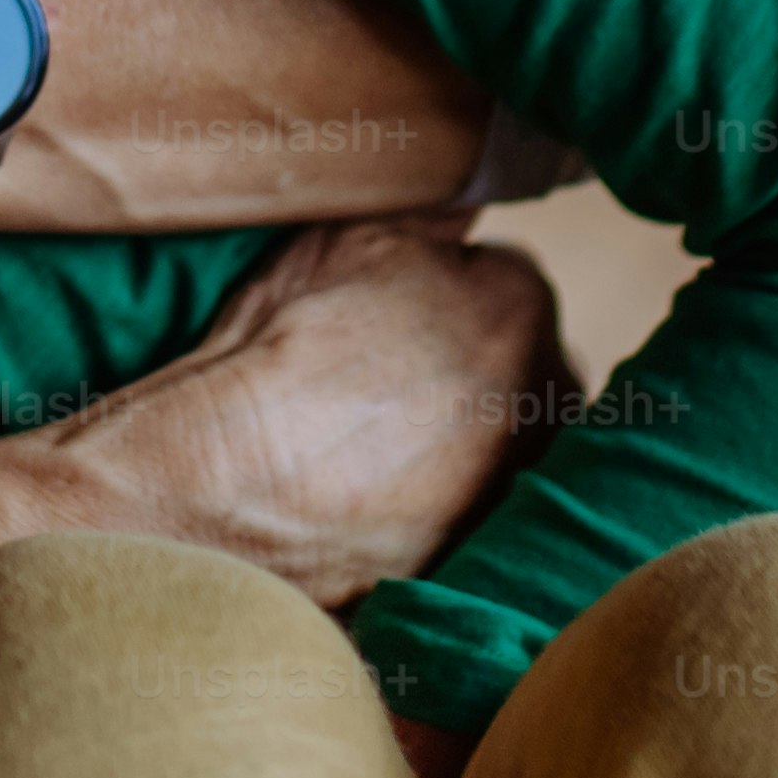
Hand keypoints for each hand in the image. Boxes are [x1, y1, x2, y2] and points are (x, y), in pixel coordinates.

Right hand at [36, 213, 570, 611]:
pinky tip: (382, 505)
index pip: (498, 281)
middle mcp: (548, 394)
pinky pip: (477, 516)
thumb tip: (459, 223)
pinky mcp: (487, 554)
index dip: (439, 297)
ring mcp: (523, 483)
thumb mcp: (340, 243)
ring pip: (508, 444)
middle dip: (473, 371)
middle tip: (388, 389)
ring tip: (380, 454)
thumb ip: (422, 227)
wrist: (229, 486)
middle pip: (520, 366)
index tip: (393, 319)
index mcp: (519, 301)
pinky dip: (444, 510)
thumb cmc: (275, 355)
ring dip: (467, 443)